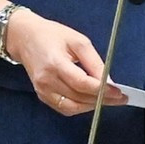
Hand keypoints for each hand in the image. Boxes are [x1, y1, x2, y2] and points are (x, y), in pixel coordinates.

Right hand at [5, 10, 127, 115]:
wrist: (24, 37)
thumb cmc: (52, 35)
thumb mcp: (78, 41)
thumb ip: (94, 62)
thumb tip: (109, 82)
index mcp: (55, 63)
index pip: (82, 84)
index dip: (102, 90)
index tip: (119, 92)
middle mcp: (46, 81)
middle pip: (79, 97)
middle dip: (102, 99)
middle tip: (120, 98)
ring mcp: (42, 90)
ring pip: (73, 107)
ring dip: (92, 106)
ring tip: (108, 100)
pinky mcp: (42, 95)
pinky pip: (64, 108)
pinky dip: (80, 107)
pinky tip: (91, 100)